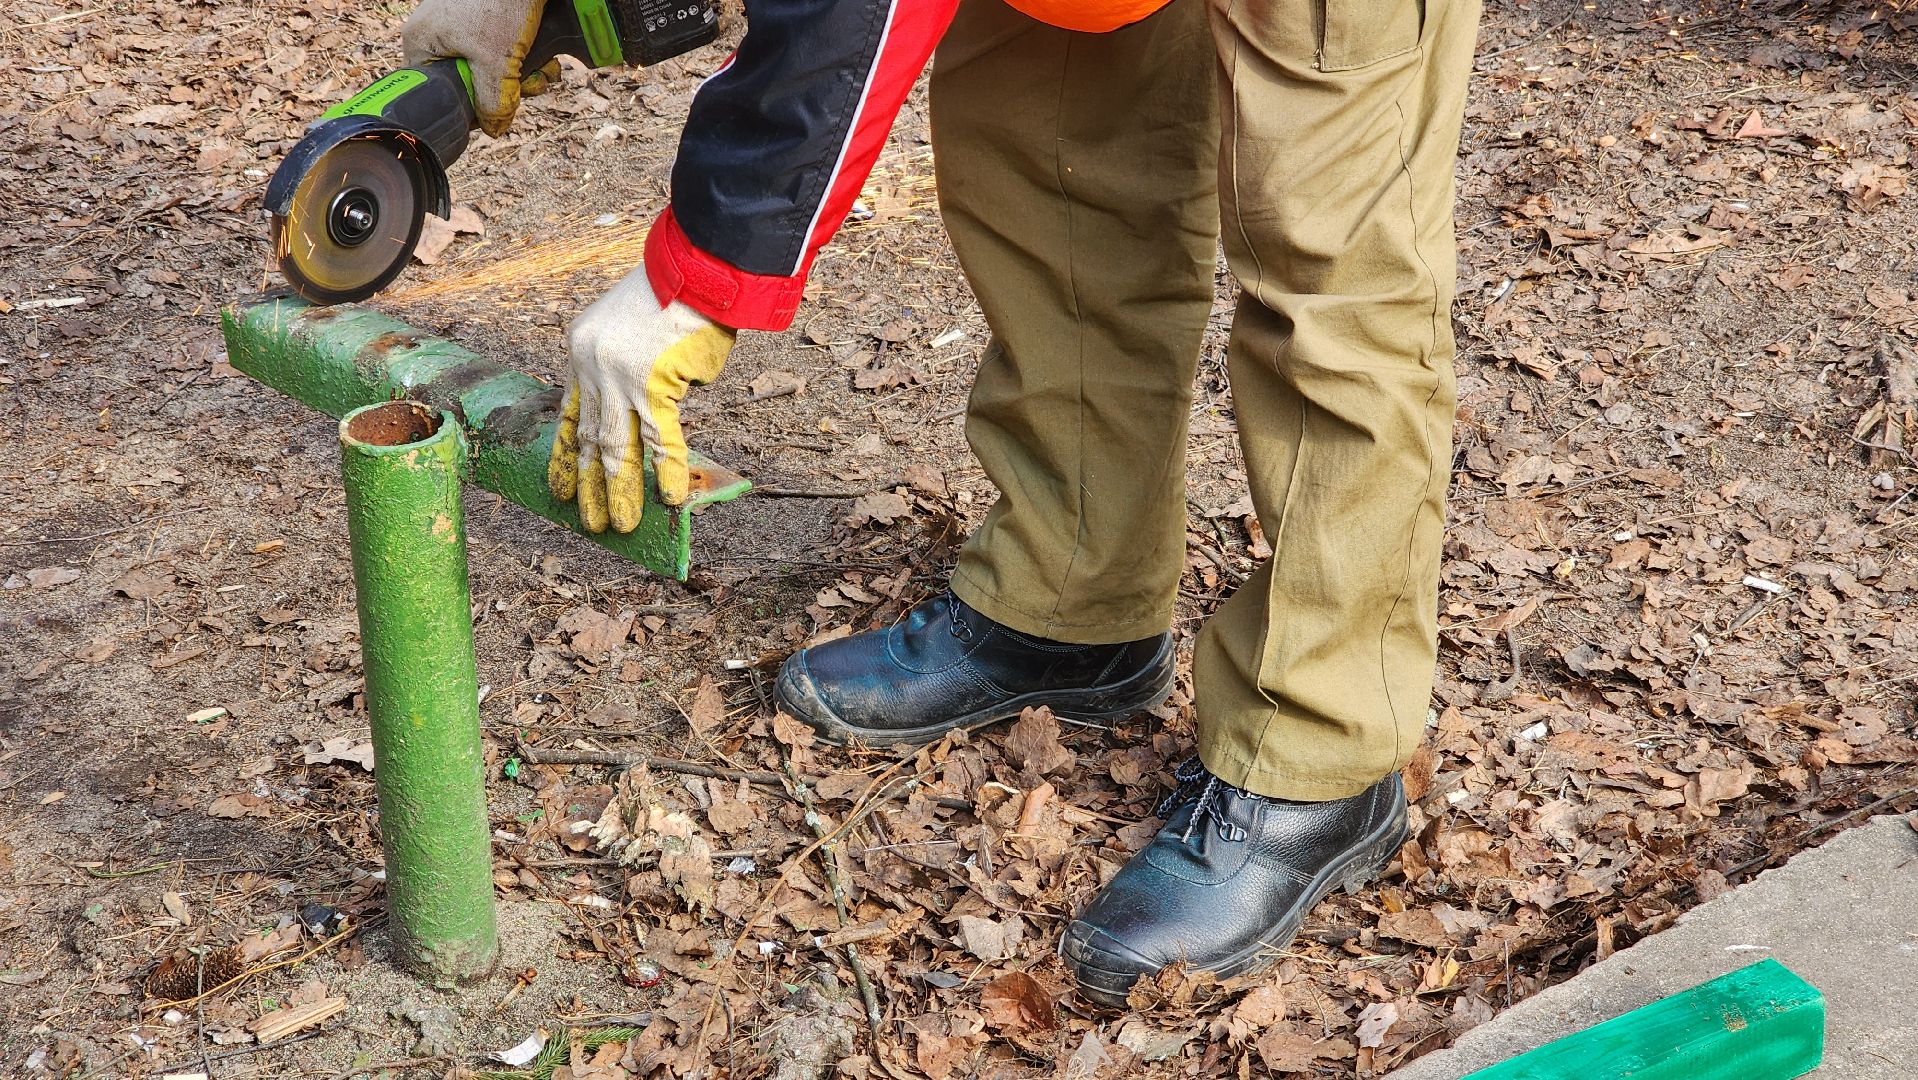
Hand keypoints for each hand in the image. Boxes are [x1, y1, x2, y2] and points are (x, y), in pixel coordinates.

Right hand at [402, 0, 560, 137]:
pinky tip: (545, 57)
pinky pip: (503, 50)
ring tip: (540, 69)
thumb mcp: (496, 62)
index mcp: (422, 43)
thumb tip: (492, 129)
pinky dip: (526, 57)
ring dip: (523, 77)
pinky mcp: (486, 18)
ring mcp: (462, 24)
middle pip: (469, 83)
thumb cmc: (500, 2)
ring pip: (492, 69)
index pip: (434, 93)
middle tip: (525, 87)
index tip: (491, 112)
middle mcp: (437, 33)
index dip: (465, 108)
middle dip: (505, 91)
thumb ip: (492, 101)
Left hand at [548, 268, 735, 532]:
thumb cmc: (673, 295)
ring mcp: (620, 379)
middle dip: (590, 485)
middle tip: (589, 521)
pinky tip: (667, 497)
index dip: (566, 457)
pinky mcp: (654, 385)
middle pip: (591, 438)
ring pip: (618, 446)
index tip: (560, 489)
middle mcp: (592, 368)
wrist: (694, 270)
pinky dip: (664, 470)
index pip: (569, 415)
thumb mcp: (630, 329)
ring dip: (620, 490)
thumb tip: (650, 414)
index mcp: (581, 353)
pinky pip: (661, 439)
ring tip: (621, 525)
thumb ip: (629, 371)